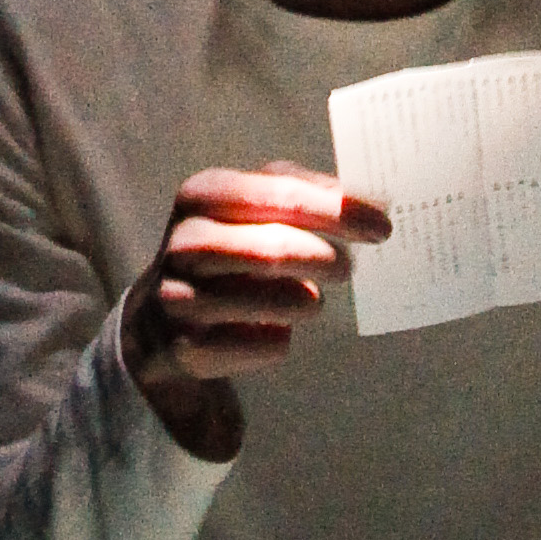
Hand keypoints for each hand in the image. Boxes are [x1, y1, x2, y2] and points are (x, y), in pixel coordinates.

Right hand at [120, 165, 391, 459]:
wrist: (158, 323)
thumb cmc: (223, 251)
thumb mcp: (246, 207)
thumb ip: (301, 191)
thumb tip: (370, 202)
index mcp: (201, 195)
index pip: (280, 194)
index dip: (337, 210)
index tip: (382, 226)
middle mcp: (183, 243)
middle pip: (277, 250)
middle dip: (327, 259)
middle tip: (348, 268)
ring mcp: (180, 298)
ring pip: (278, 301)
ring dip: (309, 302)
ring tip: (308, 300)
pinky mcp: (188, 348)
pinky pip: (266, 344)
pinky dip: (280, 338)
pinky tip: (268, 330)